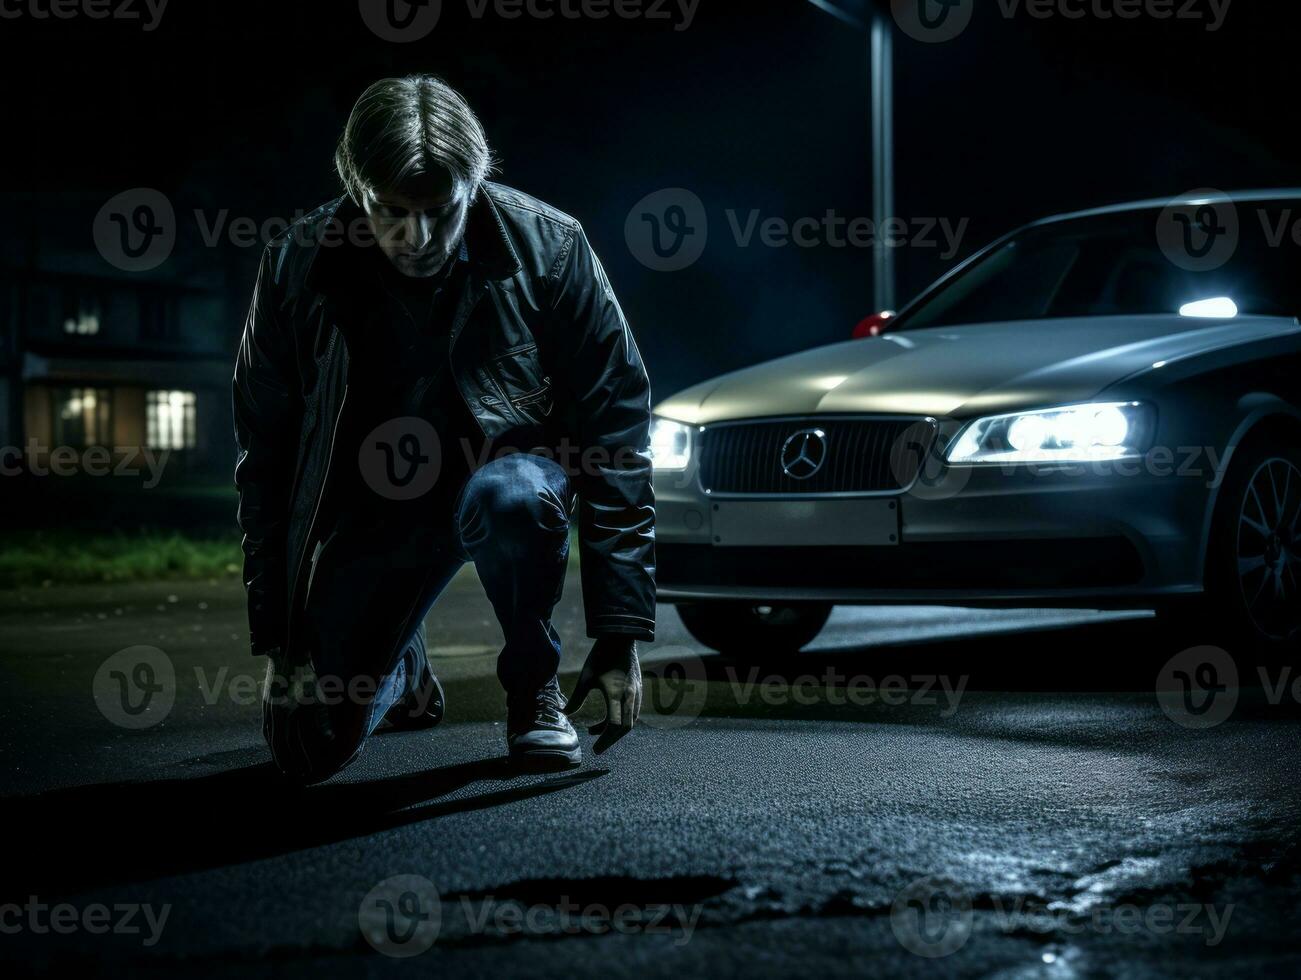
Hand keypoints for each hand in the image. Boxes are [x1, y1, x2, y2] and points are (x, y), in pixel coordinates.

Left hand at [563, 637, 641, 753]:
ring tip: (595, 729)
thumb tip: (564, 714)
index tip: (595, 749)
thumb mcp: (585, 677)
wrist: (621, 637)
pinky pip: (632, 711)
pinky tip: (607, 717)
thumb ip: (576, 699)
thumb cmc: (601, 656)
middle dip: (611, 739)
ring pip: (630, 721)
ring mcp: (636, 693)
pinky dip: (621, 719)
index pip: (614, 726)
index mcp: (616, 694)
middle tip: (597, 747)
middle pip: (625, 728)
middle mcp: (629, 696)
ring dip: (615, 729)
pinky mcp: (637, 689)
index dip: (605, 740)